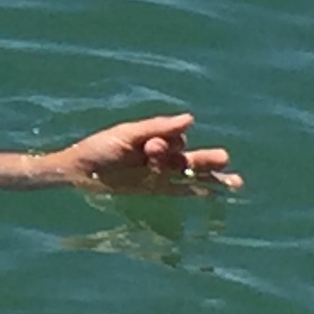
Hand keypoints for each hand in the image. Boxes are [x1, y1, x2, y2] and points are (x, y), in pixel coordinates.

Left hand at [51, 113, 238, 193]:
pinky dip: (197, 191)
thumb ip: (157, 127)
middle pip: (190, 157)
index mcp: (155, 137)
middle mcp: (161, 155)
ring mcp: (159, 173)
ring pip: (190, 174)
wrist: (78, 171)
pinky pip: (180, 190)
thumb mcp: (127, 134)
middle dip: (206, 159)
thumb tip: (190, 119)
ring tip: (236, 182)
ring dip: (211, 177)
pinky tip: (215, 194)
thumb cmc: (99, 147)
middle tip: (224, 158)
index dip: (168, 144)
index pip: (175, 139)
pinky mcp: (154, 189)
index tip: (150, 147)